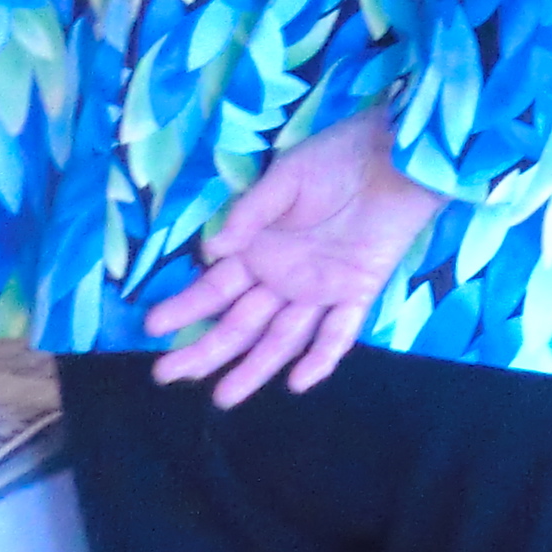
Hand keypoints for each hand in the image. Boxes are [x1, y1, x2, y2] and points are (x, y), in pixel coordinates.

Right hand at [144, 115, 450, 406]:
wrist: (398, 154)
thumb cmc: (337, 158)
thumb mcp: (287, 178)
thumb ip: (250, 213)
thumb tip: (210, 249)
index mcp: (259, 248)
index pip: (215, 288)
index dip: (186, 308)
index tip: (153, 327)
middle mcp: (284, 276)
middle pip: (241, 322)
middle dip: (206, 350)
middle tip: (168, 375)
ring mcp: (321, 288)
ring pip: (283, 337)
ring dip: (255, 367)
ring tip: (225, 397)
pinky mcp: (359, 290)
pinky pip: (340, 330)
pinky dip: (322, 357)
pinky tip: (297, 383)